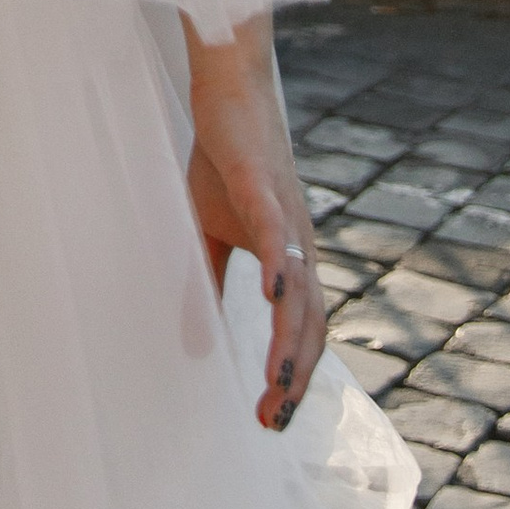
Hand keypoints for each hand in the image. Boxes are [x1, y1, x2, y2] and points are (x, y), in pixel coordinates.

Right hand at [184, 22, 325, 430]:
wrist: (229, 87)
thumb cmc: (224, 156)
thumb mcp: (210, 228)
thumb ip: (209, 281)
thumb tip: (199, 342)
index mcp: (290, 257)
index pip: (302, 330)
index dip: (291, 375)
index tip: (270, 419)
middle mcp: (299, 244)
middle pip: (311, 324)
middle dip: (295, 377)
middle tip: (274, 421)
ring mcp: (285, 215)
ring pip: (299, 291)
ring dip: (290, 341)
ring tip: (278, 384)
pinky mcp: (262, 185)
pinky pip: (276, 234)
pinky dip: (278, 269)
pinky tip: (272, 300)